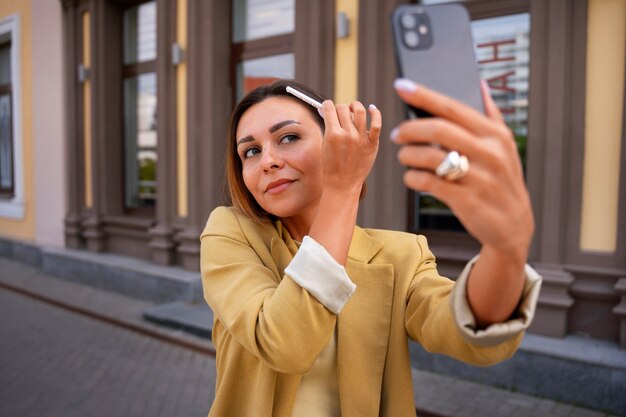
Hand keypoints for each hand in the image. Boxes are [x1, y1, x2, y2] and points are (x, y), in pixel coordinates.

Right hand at [319, 100, 381, 196]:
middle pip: (343, 108)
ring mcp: (361, 139)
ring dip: (355, 106)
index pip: (329, 107)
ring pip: (360, 111)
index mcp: (332, 134)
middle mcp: (347, 135)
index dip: (327, 105)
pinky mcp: (372, 144)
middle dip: (339, 108)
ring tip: (353, 109)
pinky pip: (377, 124)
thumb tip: (326, 111)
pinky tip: (371, 109)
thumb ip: (327, 127)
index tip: (327, 108)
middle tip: (339, 114)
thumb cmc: (331, 166)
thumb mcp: (324, 145)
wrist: (342, 185)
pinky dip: (375, 113)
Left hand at [391, 79, 533, 261]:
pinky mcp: (467, 200)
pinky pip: (429, 183)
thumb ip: (491, 115)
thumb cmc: (502, 180)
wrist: (514, 225)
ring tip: (403, 156)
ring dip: (408, 155)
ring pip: (430, 157)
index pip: (453, 108)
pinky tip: (411, 176)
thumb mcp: (505, 146)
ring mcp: (479, 177)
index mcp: (495, 135)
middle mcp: (489, 153)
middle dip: (410, 129)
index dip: (424, 96)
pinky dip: (413, 177)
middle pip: (438, 130)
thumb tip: (480, 84)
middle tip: (397, 134)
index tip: (401, 85)